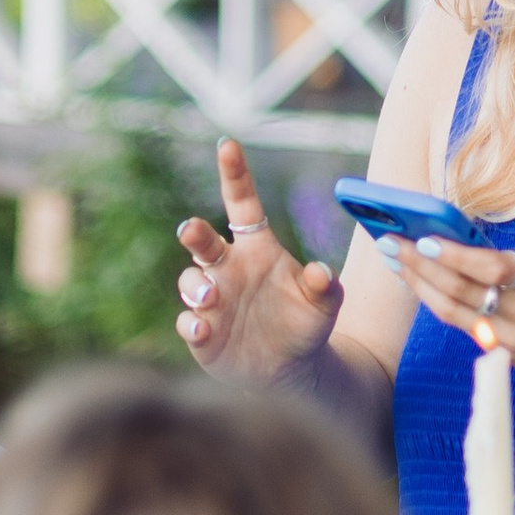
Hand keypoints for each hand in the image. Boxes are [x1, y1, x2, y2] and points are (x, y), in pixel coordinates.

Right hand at [175, 142, 340, 379]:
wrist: (292, 370)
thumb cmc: (306, 325)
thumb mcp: (325, 305)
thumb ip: (326, 287)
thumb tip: (323, 272)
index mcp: (257, 248)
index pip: (242, 202)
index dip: (235, 174)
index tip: (227, 144)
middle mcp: (227, 267)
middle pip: (203, 240)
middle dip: (193, 232)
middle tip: (192, 230)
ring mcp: (211, 299)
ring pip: (191, 281)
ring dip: (196, 286)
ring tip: (211, 298)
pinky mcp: (202, 332)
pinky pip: (188, 322)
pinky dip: (191, 323)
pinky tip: (202, 329)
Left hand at [393, 193, 514, 386]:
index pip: (488, 269)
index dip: (452, 255)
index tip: (423, 238)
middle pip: (459, 292)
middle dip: (419, 267)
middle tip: (389, 245)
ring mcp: (511, 340)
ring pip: (453, 313)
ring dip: (419, 287)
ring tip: (394, 262)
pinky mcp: (504, 354)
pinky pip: (463, 326)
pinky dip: (438, 304)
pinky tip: (421, 284)